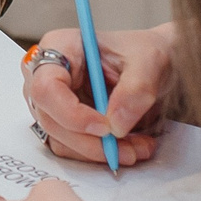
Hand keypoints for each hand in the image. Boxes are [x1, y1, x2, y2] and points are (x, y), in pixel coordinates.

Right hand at [25, 23, 173, 165]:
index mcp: (60, 46)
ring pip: (60, 139)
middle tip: (129, 148)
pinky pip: (71, 148)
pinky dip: (99, 154)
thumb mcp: (150, 60)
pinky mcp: (63, 122)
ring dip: (98, 152)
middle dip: (91, 141)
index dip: (71, 113)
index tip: (106, 127)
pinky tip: (126, 146)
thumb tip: (116, 124)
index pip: (47, 87)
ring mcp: (52, 101)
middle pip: (51, 118)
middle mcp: (48, 74)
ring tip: (136, 147)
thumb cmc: (143, 52)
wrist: (153, 65)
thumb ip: (136, 89)